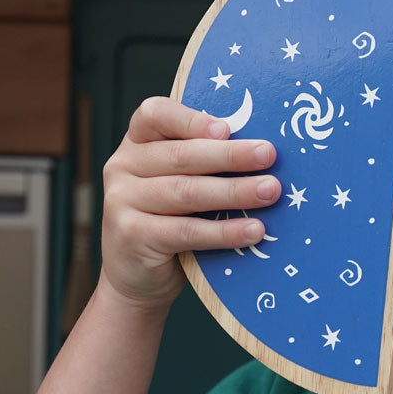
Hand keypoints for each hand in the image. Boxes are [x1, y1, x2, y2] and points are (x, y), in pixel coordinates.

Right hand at [101, 96, 279, 308]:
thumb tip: (260, 150)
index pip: (155, 115)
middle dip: (230, 155)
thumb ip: (202, 162)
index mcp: (135, 143)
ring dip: (235, 191)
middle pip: (181, 156)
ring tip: (270, 192)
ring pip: (187, 192)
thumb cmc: (169, 221)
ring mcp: (122, 201)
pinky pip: (187, 231)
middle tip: (269, 155)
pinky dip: (224, 231)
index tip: (228, 128)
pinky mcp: (133, 236)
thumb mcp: (179, 183)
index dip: (191, 120)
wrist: (137, 278)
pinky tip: (254, 230)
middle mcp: (122, 166)